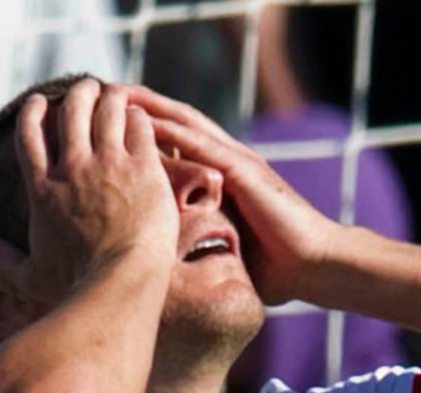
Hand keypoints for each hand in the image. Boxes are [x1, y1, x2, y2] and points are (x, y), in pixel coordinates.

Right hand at [0, 80, 175, 312]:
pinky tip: (140, 118)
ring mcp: (109, 165)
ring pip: (105, 109)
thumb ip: (2, 260)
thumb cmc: (75, 288)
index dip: (34, 111)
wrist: (119, 286)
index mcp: (42, 190)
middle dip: (78, 93)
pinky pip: (138, 125)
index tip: (40, 102)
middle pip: (71, 110)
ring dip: (108, 97)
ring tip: (114, 95)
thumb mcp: (31, 278)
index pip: (29, 134)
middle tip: (86, 90)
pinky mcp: (142, 168)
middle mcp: (72, 168)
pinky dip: (137, 116)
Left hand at [126, 84, 340, 306]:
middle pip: (178, 124)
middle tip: (104, 96)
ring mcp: (238, 163)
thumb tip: (171, 263)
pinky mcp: (245, 172)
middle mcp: (229, 162)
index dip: (146, 131)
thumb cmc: (278, 269)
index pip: (179, 145)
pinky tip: (149, 121)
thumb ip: (202, 242)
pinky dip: (176, 131)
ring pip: (187, 125)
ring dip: (152, 108)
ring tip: (118, 95)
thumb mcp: (228, 252)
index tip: (110, 126)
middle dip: (142, 108)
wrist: (315, 265)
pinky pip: (204, 145)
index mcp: (224, 179)